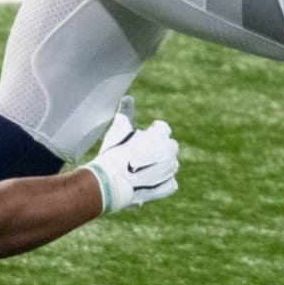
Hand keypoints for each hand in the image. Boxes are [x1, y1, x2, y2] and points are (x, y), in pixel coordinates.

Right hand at [83, 96, 178, 212]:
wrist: (111, 182)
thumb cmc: (114, 153)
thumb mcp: (118, 129)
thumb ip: (126, 112)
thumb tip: (127, 97)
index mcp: (159, 136)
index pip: (163, 128)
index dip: (153, 131)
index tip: (143, 135)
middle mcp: (169, 152)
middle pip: (171, 146)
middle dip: (160, 147)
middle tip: (143, 152)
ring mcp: (169, 170)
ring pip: (172, 164)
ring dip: (162, 164)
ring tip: (143, 167)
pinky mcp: (167, 187)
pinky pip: (171, 182)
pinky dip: (163, 182)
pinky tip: (149, 181)